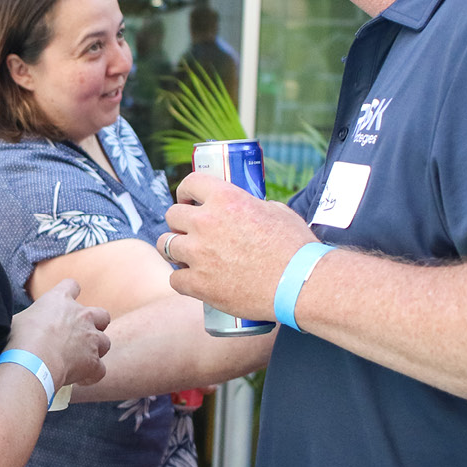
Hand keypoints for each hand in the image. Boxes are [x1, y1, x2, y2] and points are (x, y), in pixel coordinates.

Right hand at [9, 278, 110, 388]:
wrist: (31, 361)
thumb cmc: (18, 339)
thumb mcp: (16, 319)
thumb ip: (26, 318)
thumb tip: (15, 323)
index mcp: (60, 299)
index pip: (71, 285)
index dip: (70, 294)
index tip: (64, 304)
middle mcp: (81, 315)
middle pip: (102, 315)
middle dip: (95, 325)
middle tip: (80, 337)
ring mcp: (91, 338)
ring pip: (105, 342)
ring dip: (95, 351)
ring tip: (80, 360)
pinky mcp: (94, 361)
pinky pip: (100, 369)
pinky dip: (92, 375)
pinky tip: (80, 380)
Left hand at [164, 172, 318, 320]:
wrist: (300, 284)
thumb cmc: (296, 248)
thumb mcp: (277, 211)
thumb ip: (253, 205)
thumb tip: (246, 208)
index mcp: (225, 198)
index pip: (190, 182)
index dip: (186, 191)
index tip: (188, 200)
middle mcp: (206, 222)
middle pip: (172, 215)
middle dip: (180, 222)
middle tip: (191, 231)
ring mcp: (199, 254)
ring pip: (165, 245)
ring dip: (176, 249)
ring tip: (188, 256)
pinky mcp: (199, 284)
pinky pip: (175, 278)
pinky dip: (183, 280)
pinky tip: (193, 280)